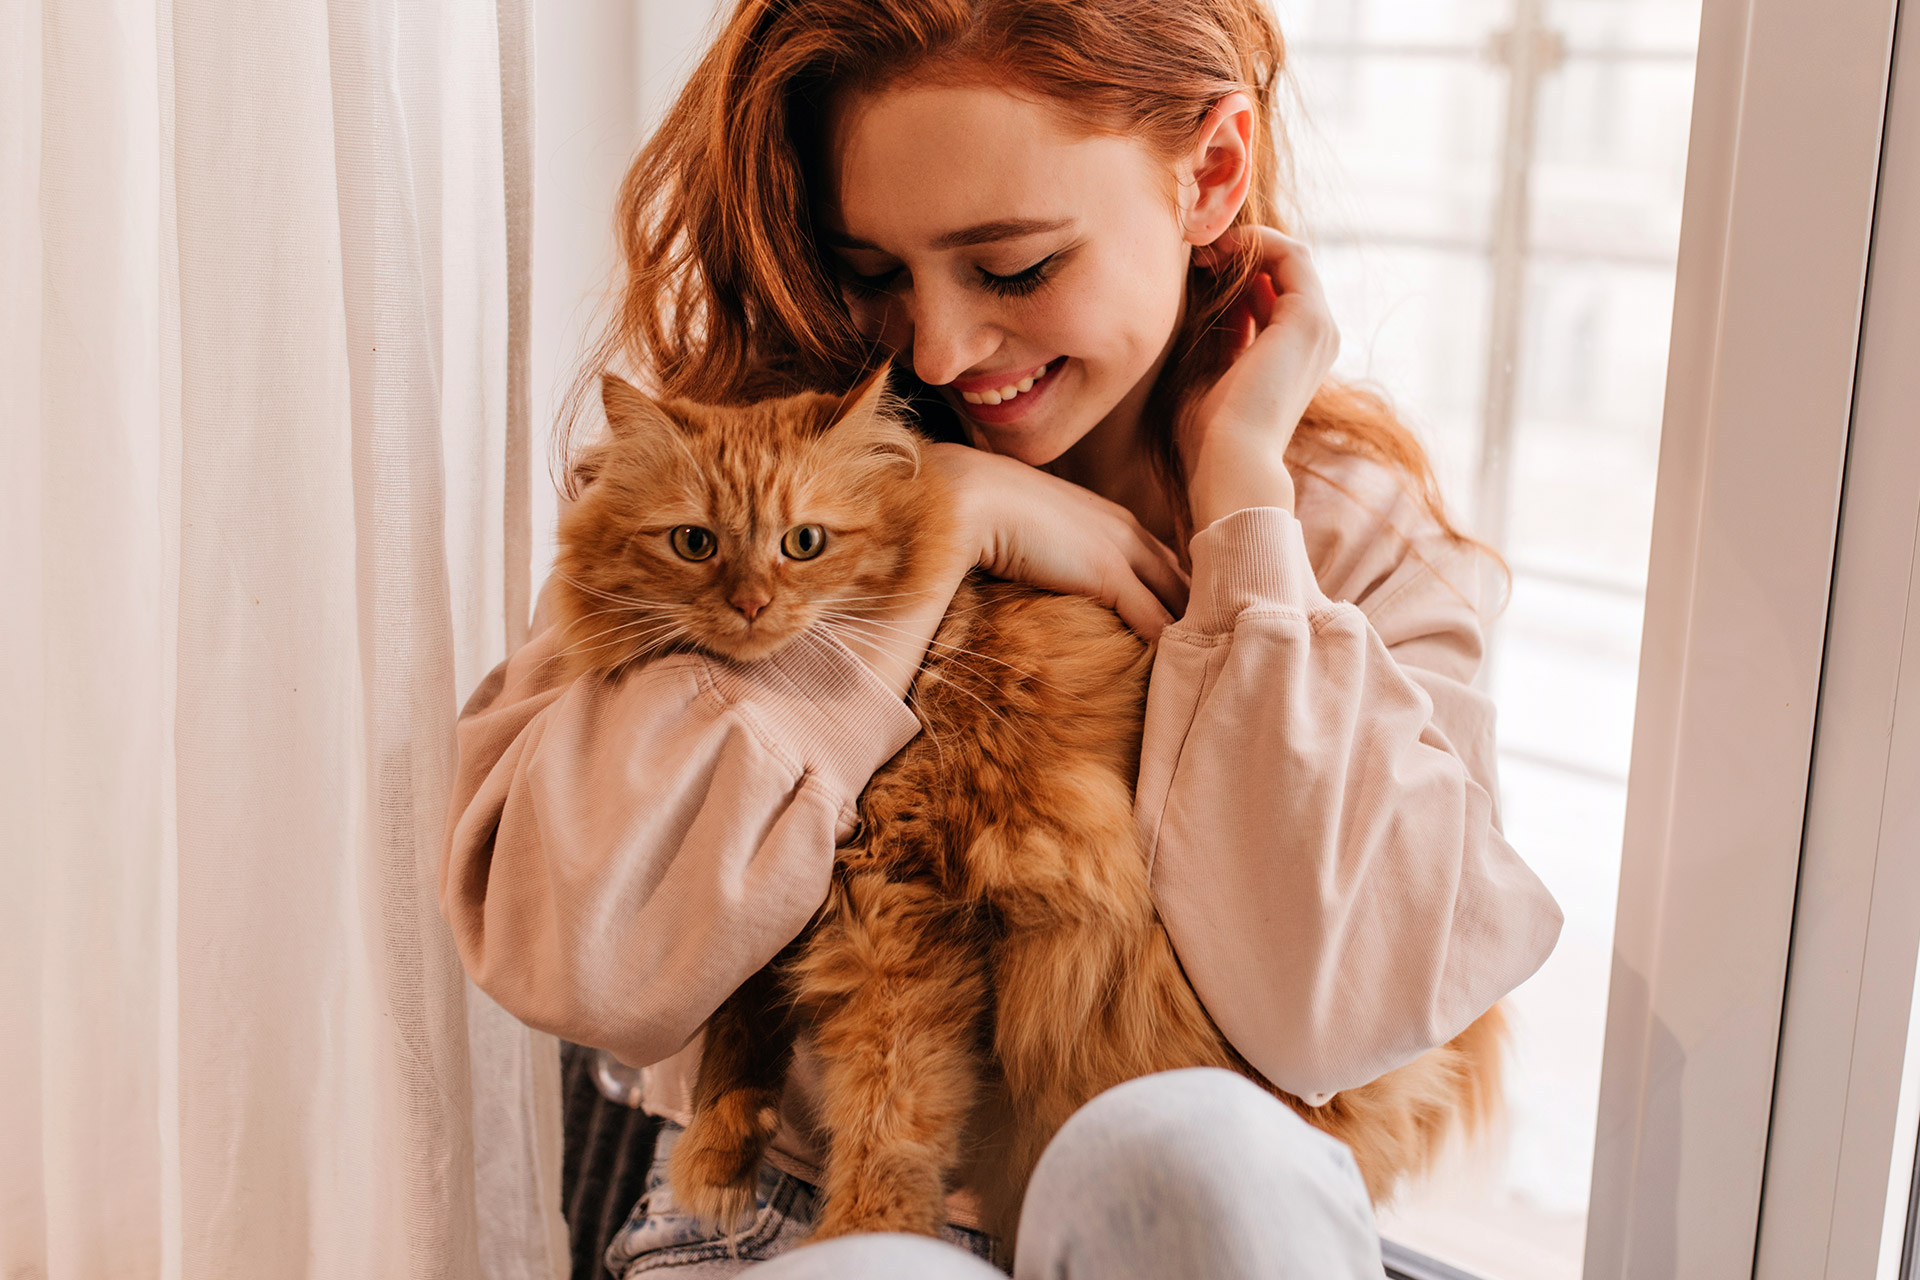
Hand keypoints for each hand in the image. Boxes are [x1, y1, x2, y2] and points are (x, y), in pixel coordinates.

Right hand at [835, 444, 1186, 698]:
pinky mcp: (1107, 574)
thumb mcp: (1032, 530)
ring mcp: (1121, 551)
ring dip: (1195, 633)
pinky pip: (1153, 619)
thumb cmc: (986, 512)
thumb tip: (1042, 573)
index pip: (1166, 562)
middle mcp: (1128, 531)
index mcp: (1112, 519)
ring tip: (1214, 668)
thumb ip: (1050, 551)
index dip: (1184, 593)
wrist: (969, 495)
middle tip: (1223, 651)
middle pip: (1185, 578)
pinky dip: (1169, 647)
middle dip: (1205, 612)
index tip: (1197, 623)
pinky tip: (1180, 673)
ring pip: (1178, 598)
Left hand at [1186, 226, 1340, 528]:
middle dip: (1240, 251)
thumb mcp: (1211, 370)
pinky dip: (1254, 244)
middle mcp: (1316, 338)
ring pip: (1289, 256)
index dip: (1235, 270)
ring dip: (1245, 244)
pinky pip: (1289, 255)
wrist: (1230, 463)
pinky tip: (1217, 252)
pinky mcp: (1309, 318)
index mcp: (1296, 354)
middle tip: (1195, 251)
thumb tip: (1203, 286)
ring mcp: (1319, 327)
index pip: (1274, 291)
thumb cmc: (1210, 433)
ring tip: (1202, 251)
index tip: (1194, 267)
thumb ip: (1219, 330)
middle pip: (1284, 269)